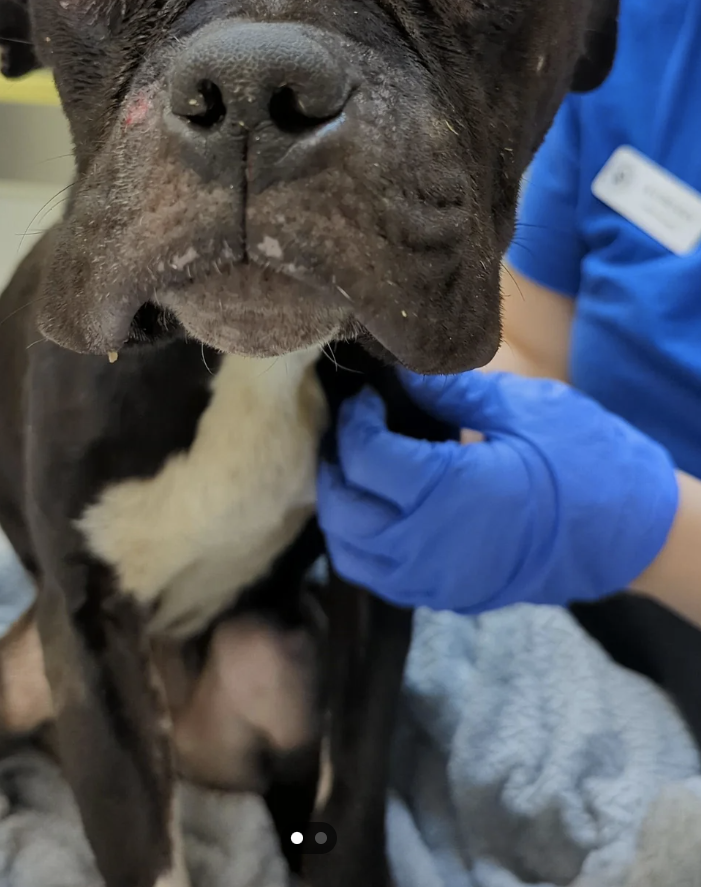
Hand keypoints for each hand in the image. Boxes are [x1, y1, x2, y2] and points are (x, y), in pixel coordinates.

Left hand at [317, 369, 678, 613]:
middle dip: (336, 467)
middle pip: (344, 511)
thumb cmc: (583, 461)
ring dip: (343, 511)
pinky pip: (382, 578)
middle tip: (352, 431)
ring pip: (353, 554)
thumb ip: (450, 393)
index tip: (366, 398)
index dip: (355, 422)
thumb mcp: (519, 408)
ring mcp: (438, 579)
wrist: (631, 533)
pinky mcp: (450, 596)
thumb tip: (401, 370)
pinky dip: (365, 546)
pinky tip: (382, 511)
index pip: (365, 457)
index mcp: (447, 492)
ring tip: (359, 470)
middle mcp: (430, 545)